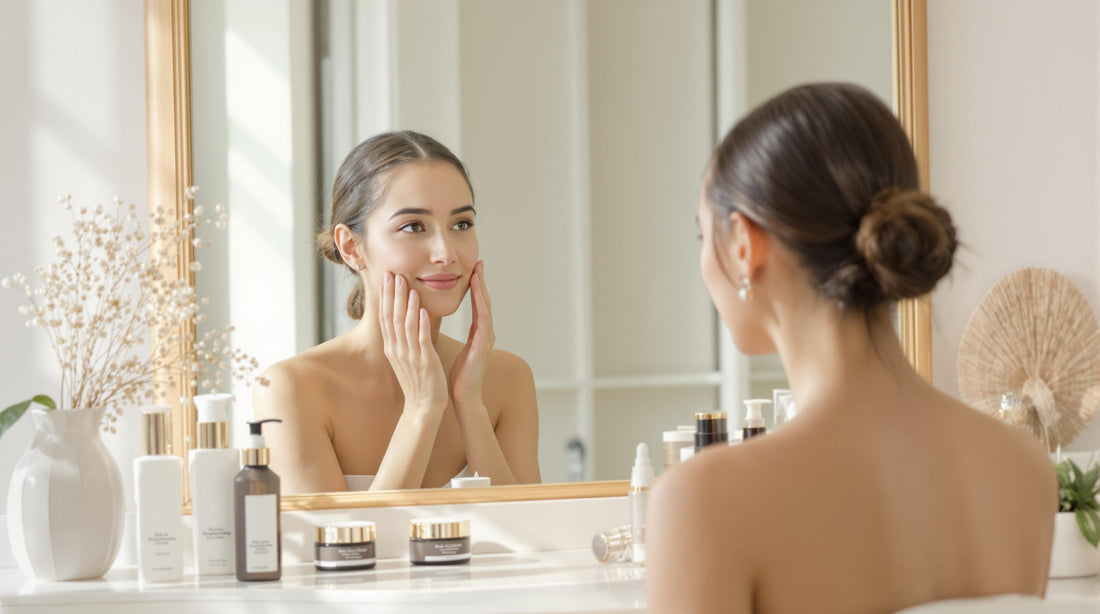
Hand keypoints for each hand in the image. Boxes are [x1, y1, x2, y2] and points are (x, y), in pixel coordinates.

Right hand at [378, 273, 448, 415]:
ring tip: (408, 286)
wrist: (423, 407)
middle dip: (393, 294)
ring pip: (406, 325)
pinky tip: (423, 309)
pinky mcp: (424, 361)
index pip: (386, 317)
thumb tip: (399, 323)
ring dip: (407, 304)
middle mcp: (397, 350)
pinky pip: (421, 339)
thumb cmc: (417, 382)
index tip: (386, 279)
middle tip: (393, 274)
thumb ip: (401, 340)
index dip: (386, 297)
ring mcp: (410, 355)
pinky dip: (421, 324)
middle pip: (392, 317)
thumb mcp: (404, 359)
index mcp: (392, 348)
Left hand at [449, 261, 495, 412]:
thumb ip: (455, 333)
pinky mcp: (483, 346)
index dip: (474, 287)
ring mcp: (487, 339)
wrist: (463, 398)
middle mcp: (485, 333)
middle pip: (483, 302)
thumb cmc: (457, 376)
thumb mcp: (456, 348)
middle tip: (478, 263)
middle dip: (481, 282)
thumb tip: (442, 320)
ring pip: (485, 308)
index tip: (471, 269)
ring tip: (478, 273)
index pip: (476, 305)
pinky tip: (477, 294)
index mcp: (477, 333)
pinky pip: (482, 321)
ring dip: (482, 290)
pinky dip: (480, 306)